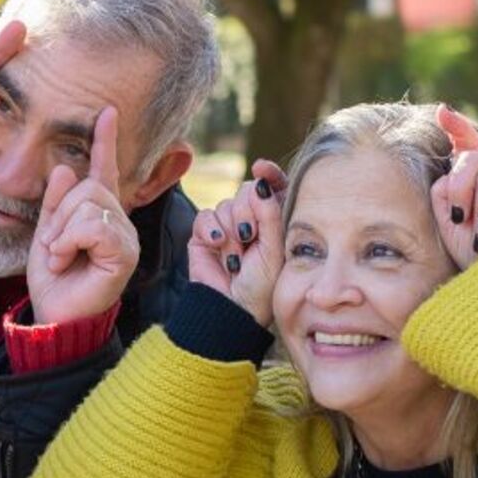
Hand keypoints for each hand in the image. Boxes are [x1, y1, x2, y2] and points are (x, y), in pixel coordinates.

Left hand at [26, 106, 137, 324]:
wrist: (55, 314)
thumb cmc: (54, 279)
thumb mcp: (46, 232)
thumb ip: (55, 201)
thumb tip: (63, 168)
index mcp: (98, 213)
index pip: (103, 171)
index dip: (105, 141)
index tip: (107, 112)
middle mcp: (117, 220)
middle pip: (88, 186)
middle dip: (59, 213)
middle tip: (53, 245)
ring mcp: (124, 236)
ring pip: (89, 203)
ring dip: (61, 231)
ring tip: (60, 255)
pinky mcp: (124, 252)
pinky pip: (94, 225)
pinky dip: (70, 240)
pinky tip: (66, 259)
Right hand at [187, 159, 287, 327]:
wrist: (231, 308)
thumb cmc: (260, 286)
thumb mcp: (274, 249)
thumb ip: (270, 214)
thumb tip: (260, 181)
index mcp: (274, 222)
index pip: (273, 188)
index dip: (269, 175)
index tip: (262, 168)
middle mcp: (250, 221)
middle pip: (246, 191)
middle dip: (248, 211)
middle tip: (249, 236)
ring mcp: (226, 227)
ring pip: (226, 204)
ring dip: (231, 229)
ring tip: (236, 255)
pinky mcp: (204, 235)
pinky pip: (206, 216)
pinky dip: (212, 229)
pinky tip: (219, 246)